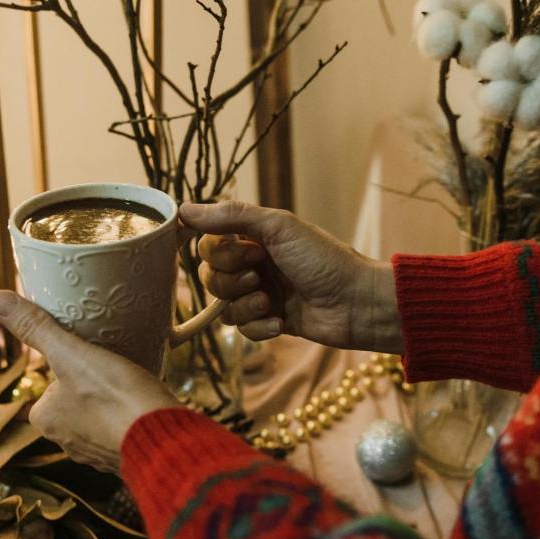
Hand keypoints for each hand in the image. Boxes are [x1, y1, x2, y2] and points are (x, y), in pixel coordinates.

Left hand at [0, 290, 179, 473]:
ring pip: (100, 417)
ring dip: (114, 404)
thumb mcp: (72, 354)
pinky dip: (130, 419)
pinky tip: (145, 406)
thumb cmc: (114, 397)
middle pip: (76, 398)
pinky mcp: (125, 458)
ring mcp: (96, 454)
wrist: (163, 439)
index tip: (93, 355)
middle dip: (94, 385)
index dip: (74, 364)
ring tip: (132, 386)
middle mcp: (66, 442)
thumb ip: (37, 328)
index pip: (52, 381)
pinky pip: (122, 431)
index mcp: (46, 418)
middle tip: (116, 368)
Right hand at [181, 201, 402, 352]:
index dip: (217, 252)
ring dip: (244, 304)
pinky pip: (241, 329)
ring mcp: (260, 294)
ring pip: (222, 306)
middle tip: (259, 274)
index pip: (208, 243)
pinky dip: (258, 325)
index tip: (244, 251)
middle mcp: (253, 264)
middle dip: (230, 279)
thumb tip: (183, 209)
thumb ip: (232, 216)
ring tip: (269, 301)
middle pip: (209, 276)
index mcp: (255, 238)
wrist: (355, 302)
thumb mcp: (279, 227)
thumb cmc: (323, 259)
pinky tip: (280, 322)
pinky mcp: (269, 321)